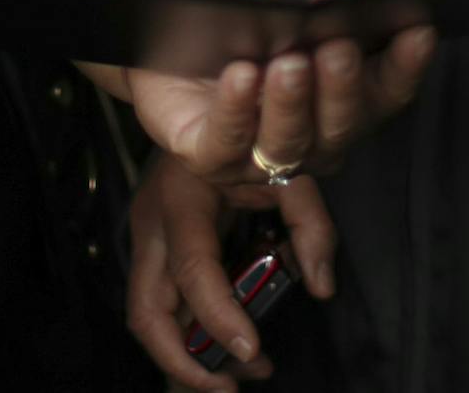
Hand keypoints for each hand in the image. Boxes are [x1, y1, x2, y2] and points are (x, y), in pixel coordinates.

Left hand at [125, 0, 434, 188]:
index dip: (407, 66)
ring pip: (290, 143)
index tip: (416, 32)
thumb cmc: (241, 8)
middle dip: (344, 88)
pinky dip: (238, 110)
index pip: (388, 92)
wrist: (167, 20)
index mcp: (343, 97)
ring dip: (291, 103)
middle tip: (339, 48)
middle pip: (343, 126)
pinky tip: (242, 76)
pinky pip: (228, 143)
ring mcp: (261, 156)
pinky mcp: (208, 157)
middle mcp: (312, 137)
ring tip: (288, 62)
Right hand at [125, 152, 337, 388]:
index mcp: (181, 199)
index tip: (252, 349)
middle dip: (185, 362)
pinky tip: (229, 346)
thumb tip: (322, 285)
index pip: (193, 272)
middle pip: (148, 312)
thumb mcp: (285, 170)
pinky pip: (161, 304)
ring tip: (241, 374)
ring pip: (148, 317)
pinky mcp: (154, 250)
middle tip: (232, 388)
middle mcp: (153, 225)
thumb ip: (310, 224)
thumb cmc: (243, 138)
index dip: (219, 317)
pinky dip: (189, 334)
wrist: (202, 104)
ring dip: (188, 356)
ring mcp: (146, 240)